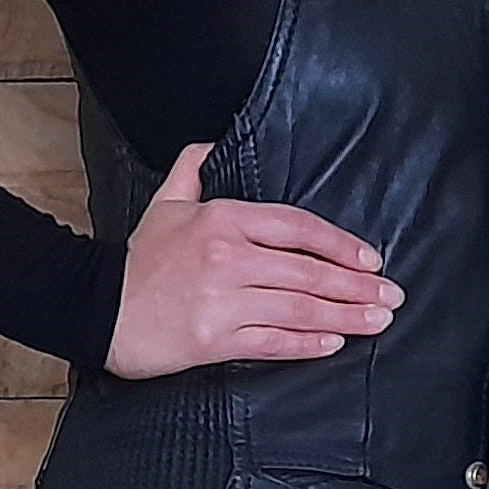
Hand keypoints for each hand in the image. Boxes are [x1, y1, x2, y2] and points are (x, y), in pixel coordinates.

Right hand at [105, 140, 402, 379]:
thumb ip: (192, 168)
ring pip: (299, 308)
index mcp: (223, 219)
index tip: (370, 259)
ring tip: (378, 320)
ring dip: (346, 315)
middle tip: (391, 295)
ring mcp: (222, 300)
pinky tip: (334, 343)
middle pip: (308, 271)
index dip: (339, 244)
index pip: (297, 227)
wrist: (97, 309)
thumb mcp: (165, 203)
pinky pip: (272, 342)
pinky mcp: (214, 340)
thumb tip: (211, 144)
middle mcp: (228, 257)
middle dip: (357, 285)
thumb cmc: (137, 261)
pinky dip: (307, 344)